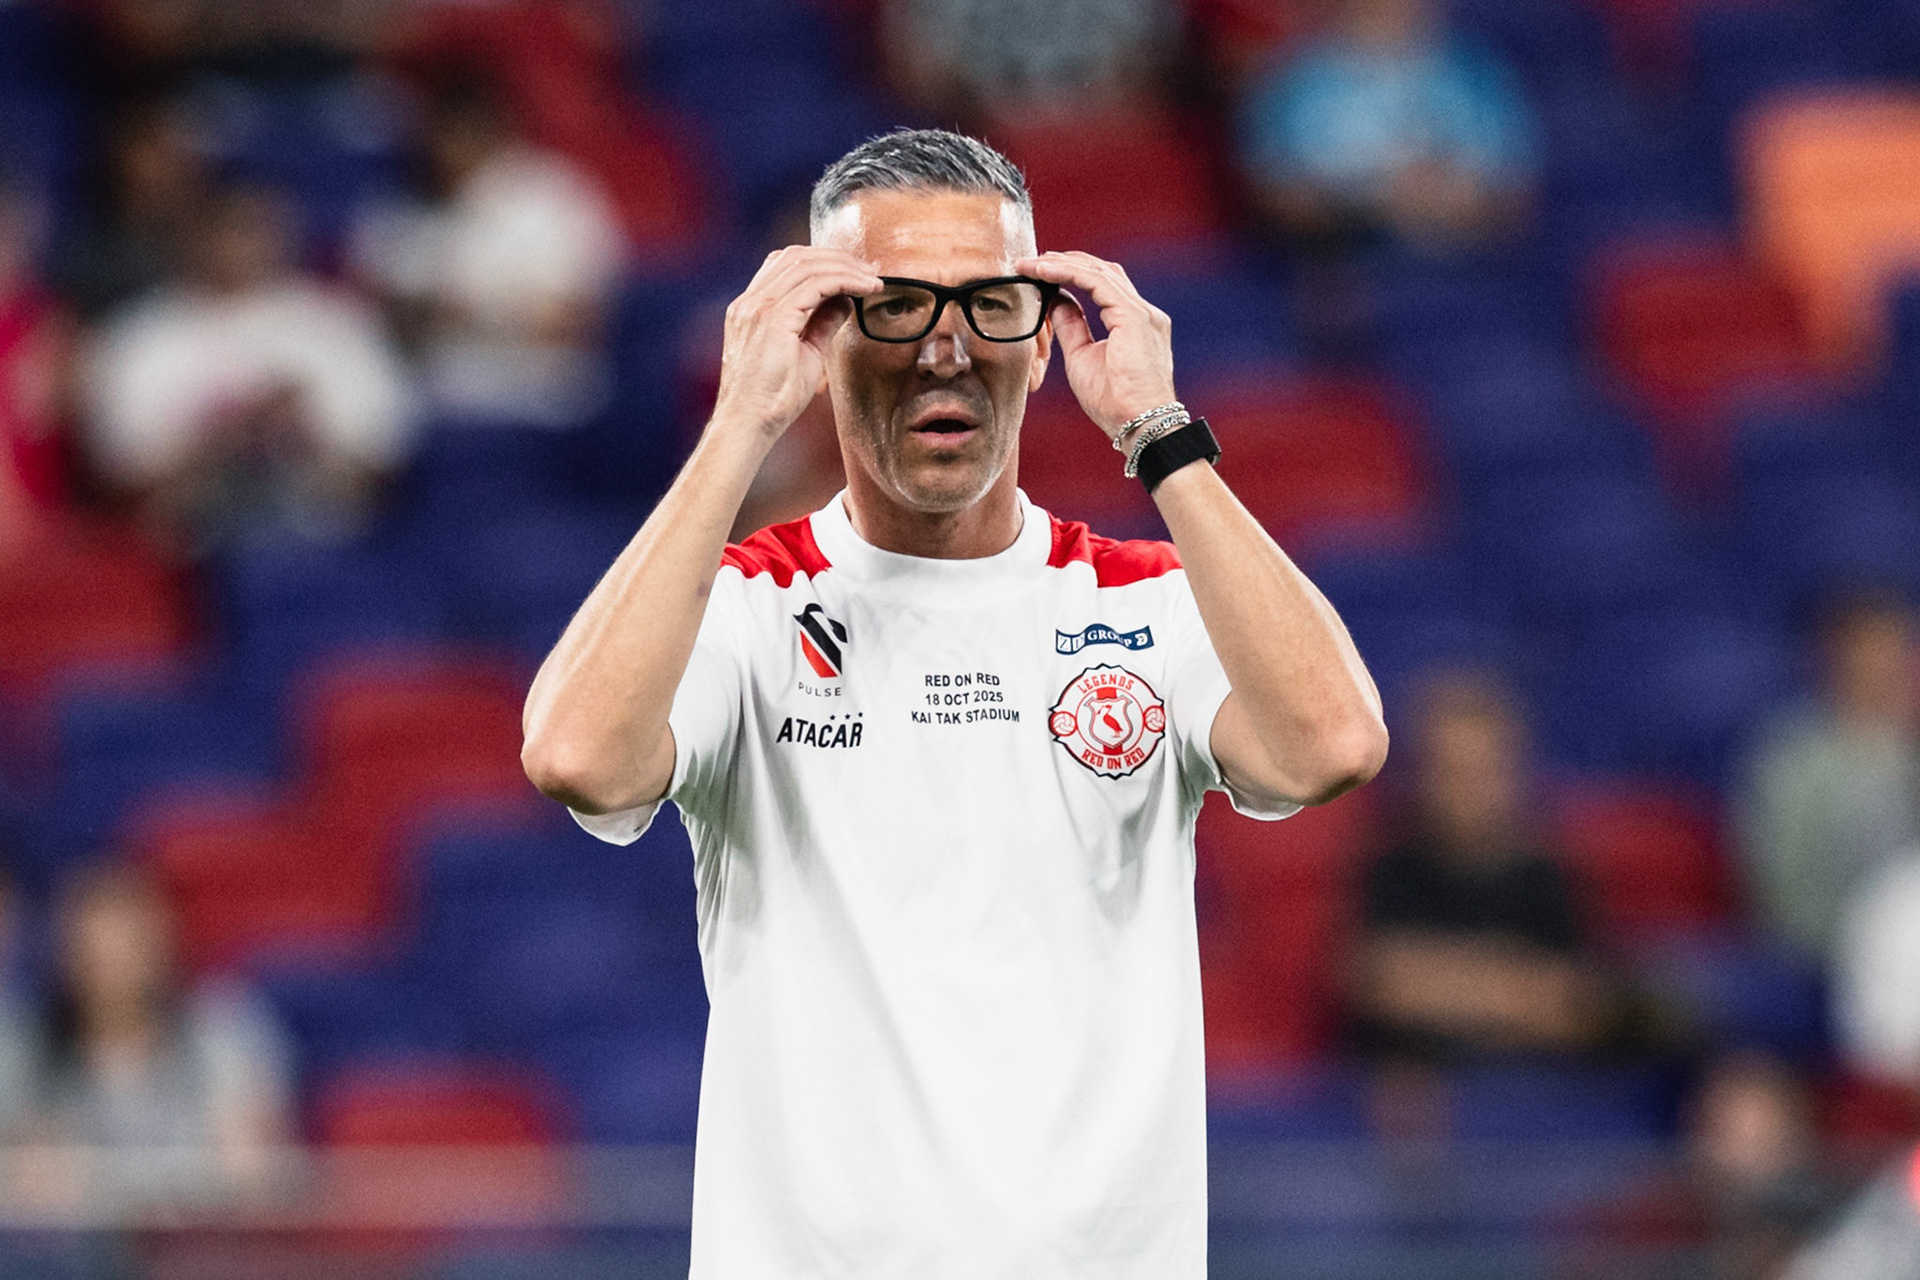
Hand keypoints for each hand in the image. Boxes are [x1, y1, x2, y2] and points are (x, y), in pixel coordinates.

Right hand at [711, 246, 882, 440]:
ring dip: (845, 267)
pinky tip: (865, 289)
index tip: (855, 272)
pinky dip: (845, 280)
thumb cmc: (771, 400)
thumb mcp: (804, 354)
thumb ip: (820, 323)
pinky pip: (815, 284)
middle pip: (796, 256)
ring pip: (806, 264)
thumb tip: (844, 300)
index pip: (785, 265)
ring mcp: (757, 307)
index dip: (822, 261)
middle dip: (837, 258)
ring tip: (872, 280)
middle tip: (869, 270)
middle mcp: (750, 302)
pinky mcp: (772, 318)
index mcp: (750, 309)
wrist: (748, 425)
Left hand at [1016, 251, 1176, 439]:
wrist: (1140, 424)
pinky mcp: (1134, 317)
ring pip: (1099, 273)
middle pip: (1103, 272)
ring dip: (1062, 264)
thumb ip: (1072, 326)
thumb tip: (1056, 300)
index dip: (1072, 273)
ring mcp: (1142, 313)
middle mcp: (1143, 313)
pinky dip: (1069, 273)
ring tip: (1032, 264)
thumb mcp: (1082, 357)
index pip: (1103, 285)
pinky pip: (1097, 283)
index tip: (1041, 272)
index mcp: (1134, 323)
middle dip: (1066, 262)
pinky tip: (1044, 271)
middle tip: (1031, 262)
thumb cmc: (1115, 402)